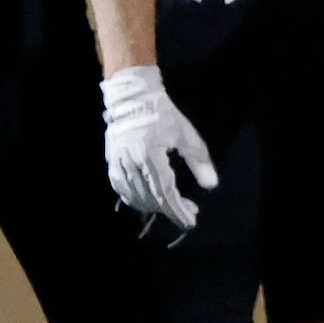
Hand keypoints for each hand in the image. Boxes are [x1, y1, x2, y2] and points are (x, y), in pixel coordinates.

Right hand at [100, 64, 219, 230]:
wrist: (133, 100)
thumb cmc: (164, 115)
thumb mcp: (186, 136)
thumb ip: (199, 161)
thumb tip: (212, 186)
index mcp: (150, 156)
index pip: (165, 192)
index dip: (178, 210)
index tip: (190, 222)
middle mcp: (131, 163)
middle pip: (151, 197)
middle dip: (170, 209)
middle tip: (189, 211)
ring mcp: (118, 164)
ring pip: (134, 197)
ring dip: (154, 207)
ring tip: (172, 207)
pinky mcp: (111, 163)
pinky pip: (121, 189)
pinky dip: (134, 199)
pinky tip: (147, 202)